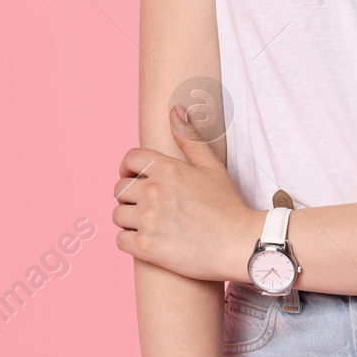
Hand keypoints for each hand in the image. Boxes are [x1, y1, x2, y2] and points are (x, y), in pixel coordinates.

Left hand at [113, 104, 259, 282]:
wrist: (239, 244)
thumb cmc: (228, 205)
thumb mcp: (212, 167)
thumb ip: (190, 138)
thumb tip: (175, 110)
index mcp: (168, 169)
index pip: (129, 158)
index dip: (128, 168)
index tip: (135, 177)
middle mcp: (153, 191)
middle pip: (119, 188)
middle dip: (129, 196)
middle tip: (146, 205)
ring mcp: (148, 219)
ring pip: (117, 214)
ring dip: (129, 219)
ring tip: (148, 224)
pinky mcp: (146, 246)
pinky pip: (120, 240)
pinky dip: (129, 241)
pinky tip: (147, 240)